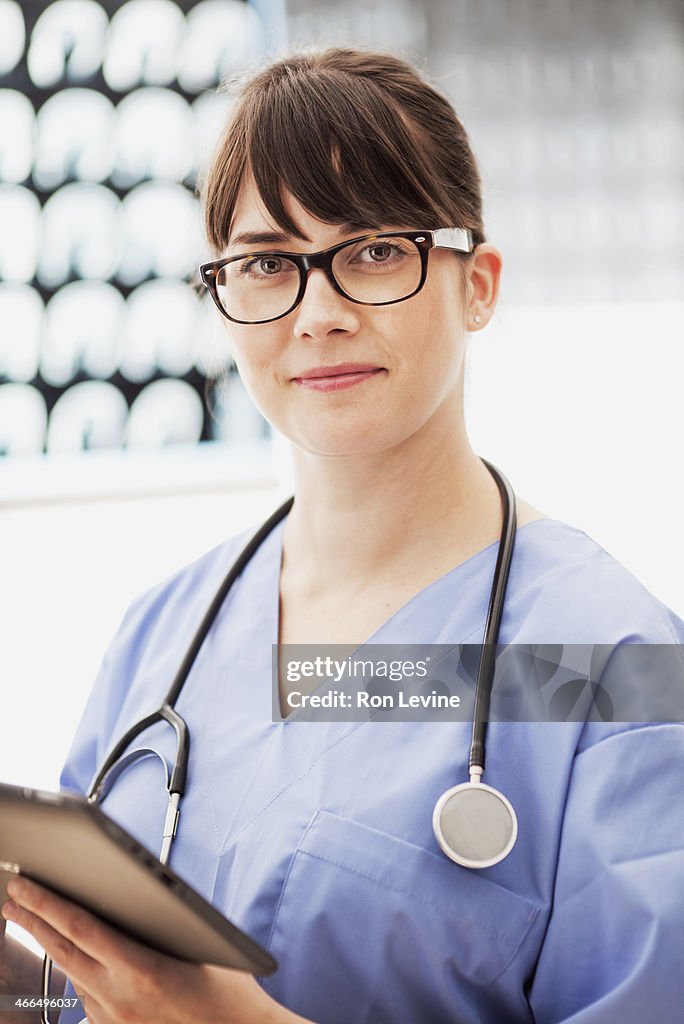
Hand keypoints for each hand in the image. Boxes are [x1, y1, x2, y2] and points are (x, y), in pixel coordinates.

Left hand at [2, 877, 298, 1022]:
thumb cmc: (227, 993)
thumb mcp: (197, 945)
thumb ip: (157, 926)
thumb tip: (129, 902)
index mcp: (139, 969)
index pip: (79, 927)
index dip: (45, 904)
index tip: (24, 886)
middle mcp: (118, 997)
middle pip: (62, 950)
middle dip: (33, 920)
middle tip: (13, 897)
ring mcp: (114, 1019)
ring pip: (73, 974)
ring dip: (53, 945)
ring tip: (36, 922)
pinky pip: (87, 999)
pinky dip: (81, 974)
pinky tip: (81, 962)